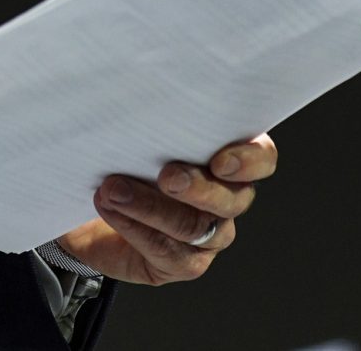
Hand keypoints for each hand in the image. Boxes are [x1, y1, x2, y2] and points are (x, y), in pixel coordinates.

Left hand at [54, 133, 277, 284]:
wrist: (97, 209)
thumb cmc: (124, 159)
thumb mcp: (137, 132)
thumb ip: (151, 120)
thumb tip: (134, 98)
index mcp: (229, 158)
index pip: (262, 158)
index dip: (250, 160)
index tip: (220, 161)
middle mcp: (228, 198)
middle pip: (232, 198)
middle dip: (197, 187)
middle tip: (166, 176)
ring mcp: (210, 235)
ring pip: (194, 227)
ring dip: (151, 207)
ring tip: (113, 189)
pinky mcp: (184, 262)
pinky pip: (167, 251)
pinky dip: (134, 227)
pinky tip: (110, 208)